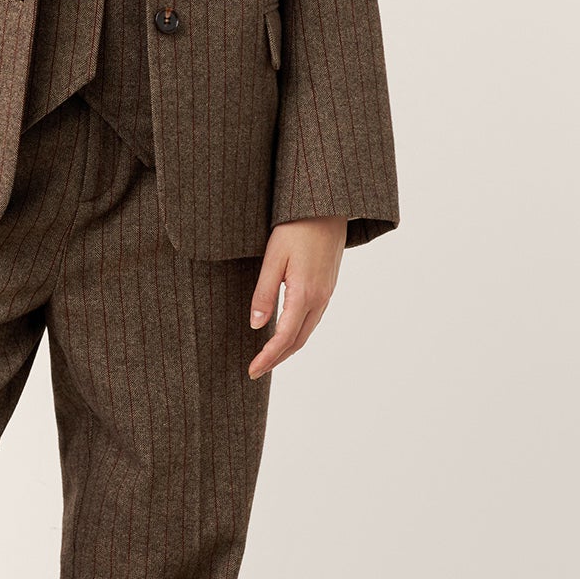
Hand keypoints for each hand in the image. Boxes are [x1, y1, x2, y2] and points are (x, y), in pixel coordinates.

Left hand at [247, 216, 345, 378]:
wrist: (327, 208)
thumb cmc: (296, 227)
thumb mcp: (273, 259)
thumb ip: (264, 294)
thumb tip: (256, 326)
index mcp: (305, 294)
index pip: (284, 338)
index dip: (267, 357)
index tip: (252, 370)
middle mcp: (320, 298)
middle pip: (298, 341)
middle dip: (277, 359)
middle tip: (256, 369)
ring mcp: (327, 293)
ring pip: (307, 331)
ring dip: (288, 348)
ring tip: (268, 356)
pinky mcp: (328, 286)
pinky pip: (313, 319)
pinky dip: (298, 333)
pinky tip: (286, 332)